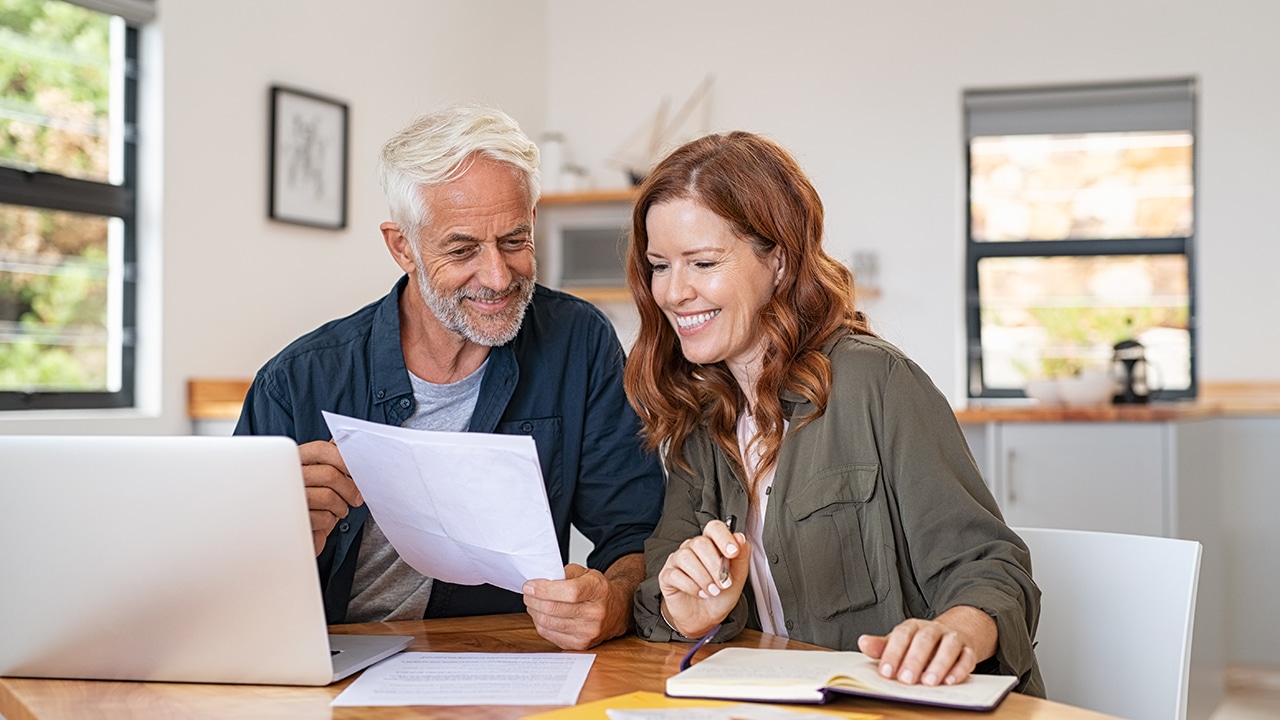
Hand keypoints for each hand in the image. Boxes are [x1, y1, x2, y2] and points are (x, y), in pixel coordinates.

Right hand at [299, 439, 362, 555]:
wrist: (291, 528)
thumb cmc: (311, 497)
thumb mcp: (319, 474)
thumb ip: (331, 455)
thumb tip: (343, 440)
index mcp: (295, 459)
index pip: (322, 450)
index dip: (344, 459)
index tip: (356, 472)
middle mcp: (289, 476)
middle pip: (330, 475)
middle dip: (350, 489)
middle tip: (355, 498)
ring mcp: (288, 498)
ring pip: (328, 497)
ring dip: (341, 507)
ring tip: (338, 510)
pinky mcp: (292, 519)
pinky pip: (323, 518)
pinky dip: (329, 521)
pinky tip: (323, 520)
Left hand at [522, 556, 637, 650]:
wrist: (615, 611)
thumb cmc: (596, 591)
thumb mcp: (585, 573)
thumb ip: (563, 574)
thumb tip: (538, 582)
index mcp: (598, 590)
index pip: (569, 591)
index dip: (544, 589)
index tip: (529, 586)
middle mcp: (596, 613)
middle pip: (554, 609)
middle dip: (533, 600)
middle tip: (527, 593)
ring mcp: (589, 631)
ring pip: (548, 623)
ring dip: (534, 612)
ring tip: (533, 603)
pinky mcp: (580, 644)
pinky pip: (549, 635)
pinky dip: (540, 624)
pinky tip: (541, 615)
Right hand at [657, 519, 749, 637]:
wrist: (705, 618)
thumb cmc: (720, 595)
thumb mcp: (738, 578)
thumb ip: (741, 556)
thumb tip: (740, 538)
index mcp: (711, 544)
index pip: (714, 528)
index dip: (724, 537)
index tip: (733, 553)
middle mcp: (692, 548)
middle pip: (700, 542)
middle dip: (715, 565)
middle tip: (724, 583)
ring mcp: (677, 560)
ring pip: (686, 557)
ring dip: (703, 577)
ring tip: (712, 591)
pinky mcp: (667, 575)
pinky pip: (675, 574)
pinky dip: (691, 586)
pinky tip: (700, 594)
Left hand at [857, 606, 997, 685]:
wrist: (952, 636)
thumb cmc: (920, 644)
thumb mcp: (899, 643)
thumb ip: (882, 646)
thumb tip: (863, 642)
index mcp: (913, 627)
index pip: (901, 635)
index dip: (893, 653)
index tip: (886, 672)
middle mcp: (933, 629)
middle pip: (925, 640)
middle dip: (915, 660)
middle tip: (906, 680)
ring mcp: (952, 638)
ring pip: (948, 646)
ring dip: (939, 664)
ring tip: (929, 682)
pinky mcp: (968, 650)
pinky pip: (967, 658)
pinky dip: (959, 670)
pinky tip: (950, 681)